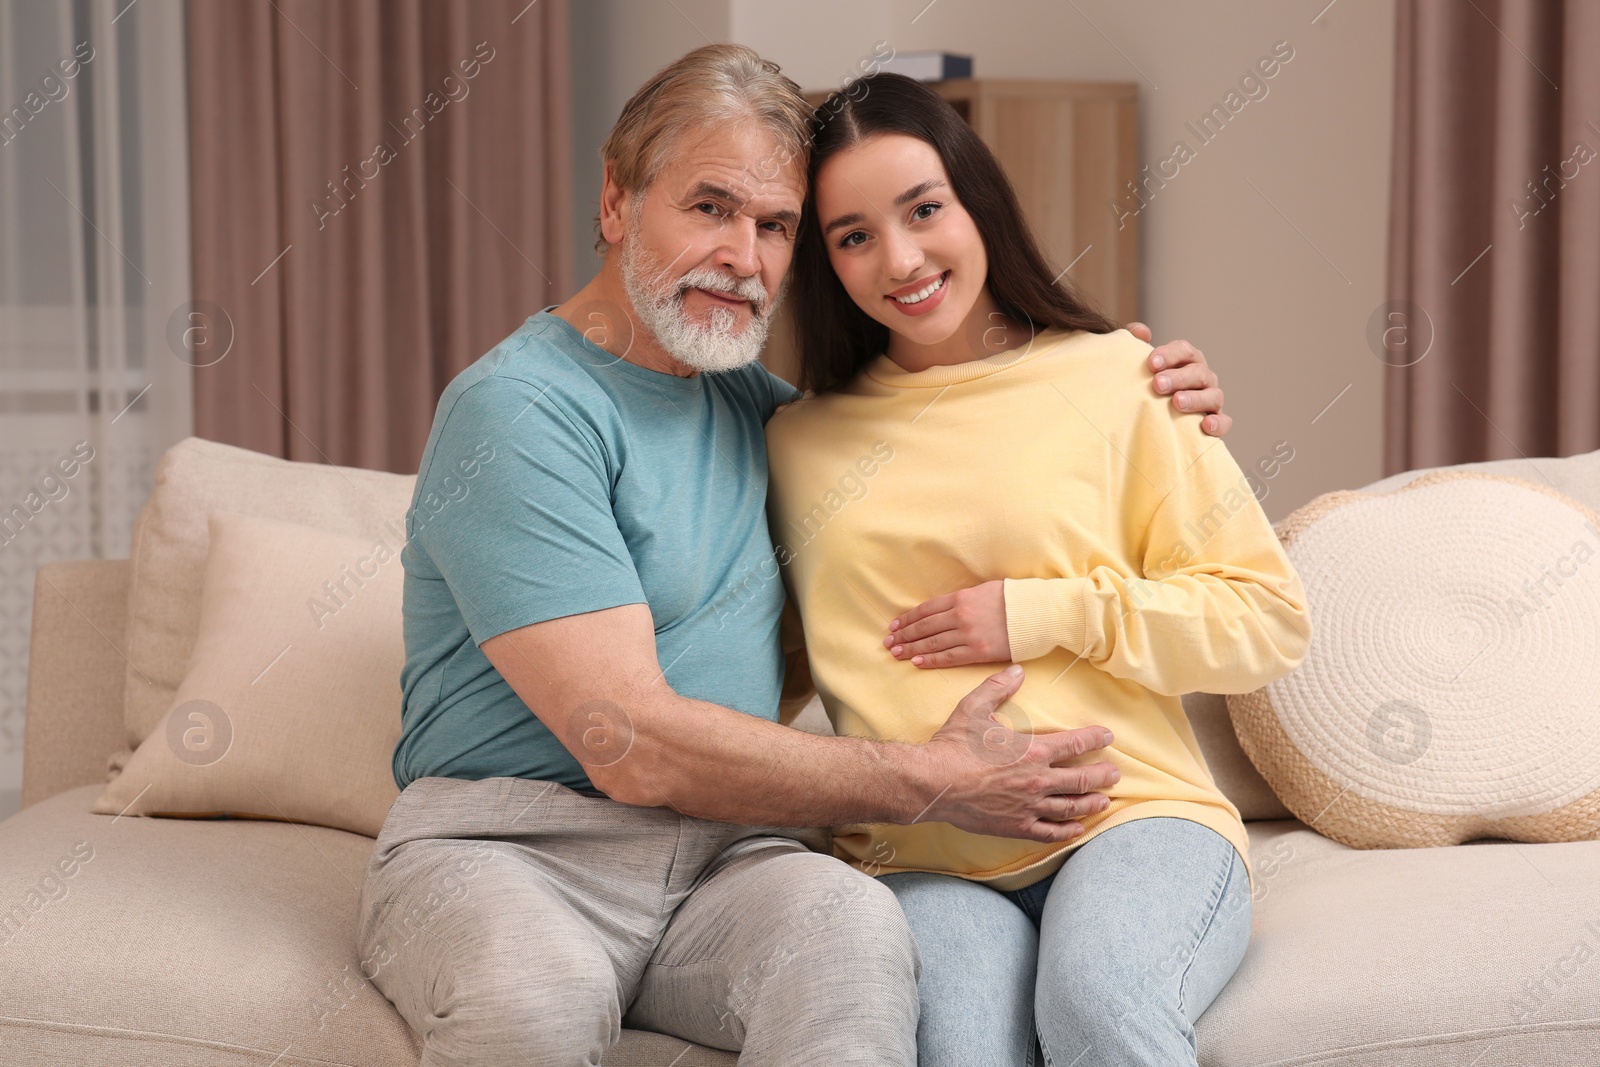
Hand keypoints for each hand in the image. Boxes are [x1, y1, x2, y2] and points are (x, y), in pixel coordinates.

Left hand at [886, 580, 1009, 667]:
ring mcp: (968, 635)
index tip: (895, 625)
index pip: (926, 609)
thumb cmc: (1014, 599)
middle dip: (904, 635)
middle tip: (888, 642)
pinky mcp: (978, 652)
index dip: (908, 618)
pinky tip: (917, 662)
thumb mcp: (985, 589)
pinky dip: (931, 660)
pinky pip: (949, 658)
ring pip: (932, 643)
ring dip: (911, 649)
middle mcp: (960, 616)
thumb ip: (964, 598)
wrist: (1038, 613)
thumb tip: (948, 606)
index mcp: (961, 598)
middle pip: (924, 627)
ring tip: (896, 653)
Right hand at [911, 665, 1119, 841]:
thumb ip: (998, 688)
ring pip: (1070, 807)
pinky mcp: (1017, 826)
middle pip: (1081, 779)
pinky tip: (1077, 828)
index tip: (1108, 736)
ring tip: (1103, 801)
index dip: (1095, 739)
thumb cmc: (953, 746)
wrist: (933, 783)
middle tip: (1114, 774)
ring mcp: (1029, 806)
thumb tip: (1017, 670)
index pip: (1075, 744)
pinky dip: (1067, 830)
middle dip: (1102, 776)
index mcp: (1032, 750)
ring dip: (1091, 803)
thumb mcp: (974, 708)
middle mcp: (1037, 779)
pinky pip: (1050, 832)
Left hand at [1124, 321, 1229, 436]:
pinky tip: (1205, 425)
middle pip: (1197, 372)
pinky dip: (1217, 423)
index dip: (1169, 355)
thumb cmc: (1146, 387)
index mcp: (1187, 360)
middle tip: (1157, 384)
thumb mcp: (1138, 367)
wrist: (1152, 418)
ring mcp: (1211, 399)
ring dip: (1195, 399)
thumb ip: (1135, 344)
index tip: (1151, 363)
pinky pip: (1224, 421)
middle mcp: (1203, 377)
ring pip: (1213, 395)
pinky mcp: (1217, 421)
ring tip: (1177, 402)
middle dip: (1178, 377)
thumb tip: (1142, 332)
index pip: (1183, 350)